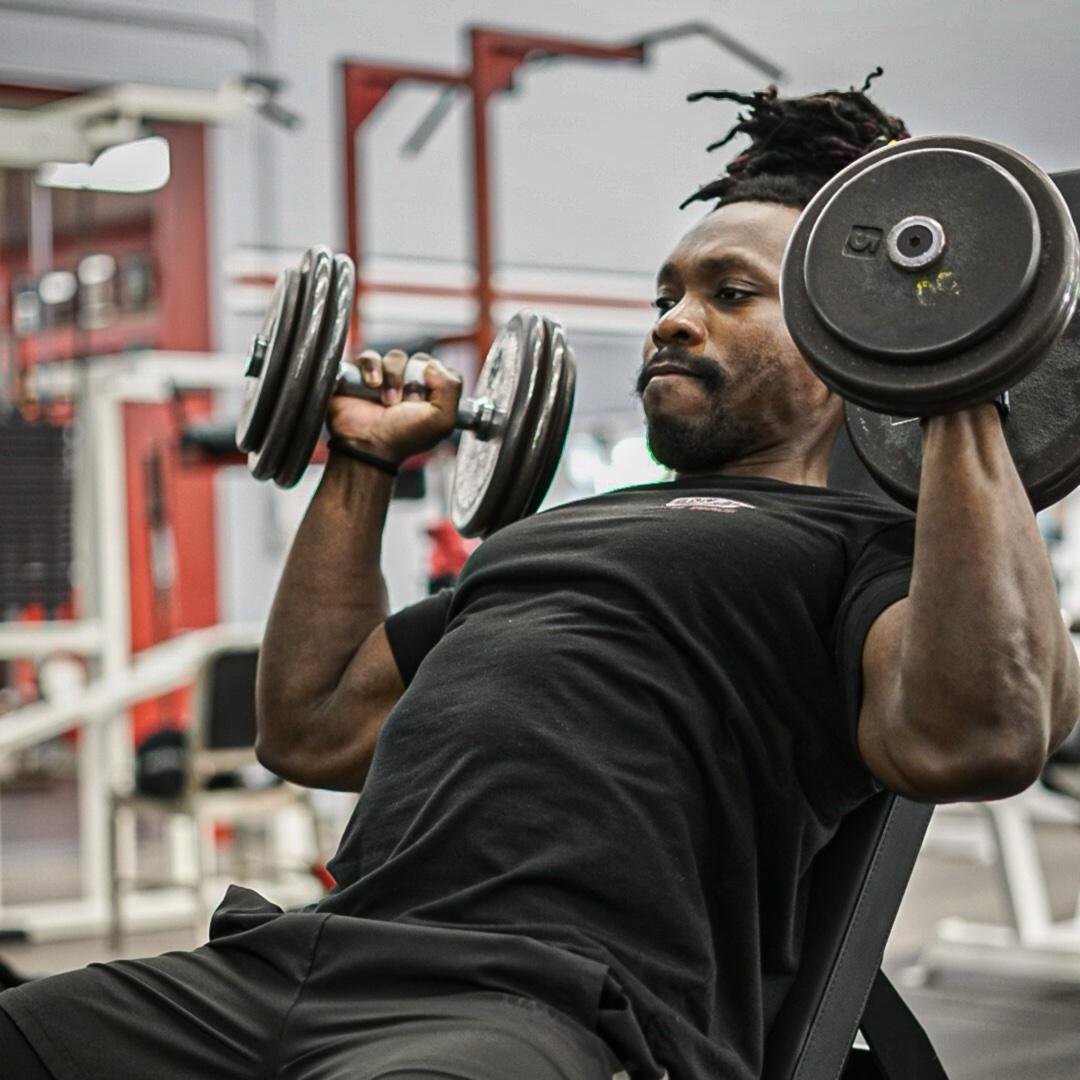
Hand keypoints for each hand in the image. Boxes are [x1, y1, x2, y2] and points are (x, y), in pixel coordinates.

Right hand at [327, 349, 462, 462]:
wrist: (368, 445)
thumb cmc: (403, 437)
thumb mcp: (442, 420)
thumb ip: (452, 387)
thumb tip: (432, 364)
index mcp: (432, 395)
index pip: (442, 370)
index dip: (435, 383)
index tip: (424, 404)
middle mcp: (411, 385)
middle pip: (420, 360)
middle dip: (412, 382)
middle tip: (404, 404)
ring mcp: (387, 378)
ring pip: (396, 357)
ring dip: (393, 379)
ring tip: (387, 401)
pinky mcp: (363, 374)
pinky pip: (370, 357)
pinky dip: (372, 369)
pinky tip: (371, 386)